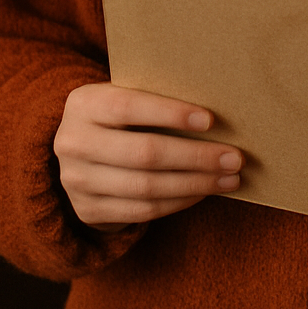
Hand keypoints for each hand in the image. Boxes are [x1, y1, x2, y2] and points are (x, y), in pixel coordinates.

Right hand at [54, 82, 241, 230]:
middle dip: (195, 157)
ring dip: (195, 184)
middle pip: (144, 153)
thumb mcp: (121, 97)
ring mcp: (77, 181)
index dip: (171, 114)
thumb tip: (214, 114)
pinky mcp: (88, 210)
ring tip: (229, 179)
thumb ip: (153, 100)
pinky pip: (142, 211)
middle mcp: (73, 142)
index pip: (129, 108)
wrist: (77, 153)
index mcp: (84, 104)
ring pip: (147, 187)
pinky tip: (203, 192)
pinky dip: (178, 202)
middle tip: (234, 158)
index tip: (210, 120)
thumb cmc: (117, 117)